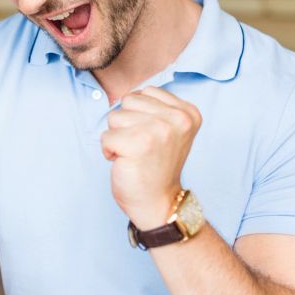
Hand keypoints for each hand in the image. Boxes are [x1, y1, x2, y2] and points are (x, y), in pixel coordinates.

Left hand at [101, 87, 201, 229]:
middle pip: (128, 101)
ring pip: (114, 116)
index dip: (140, 115)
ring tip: (134, 154)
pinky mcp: (139, 144)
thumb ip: (154, 106)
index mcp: (188, 112)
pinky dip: (109, 151)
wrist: (159, 203)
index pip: (146, 91)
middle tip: (142, 148)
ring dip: (118, 137)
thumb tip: (124, 94)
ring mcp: (159, 130)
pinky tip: (126, 162)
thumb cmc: (156, 165)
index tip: (153, 138)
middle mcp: (178, 119)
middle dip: (127, 124)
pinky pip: (106, 136)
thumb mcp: (167, 129)